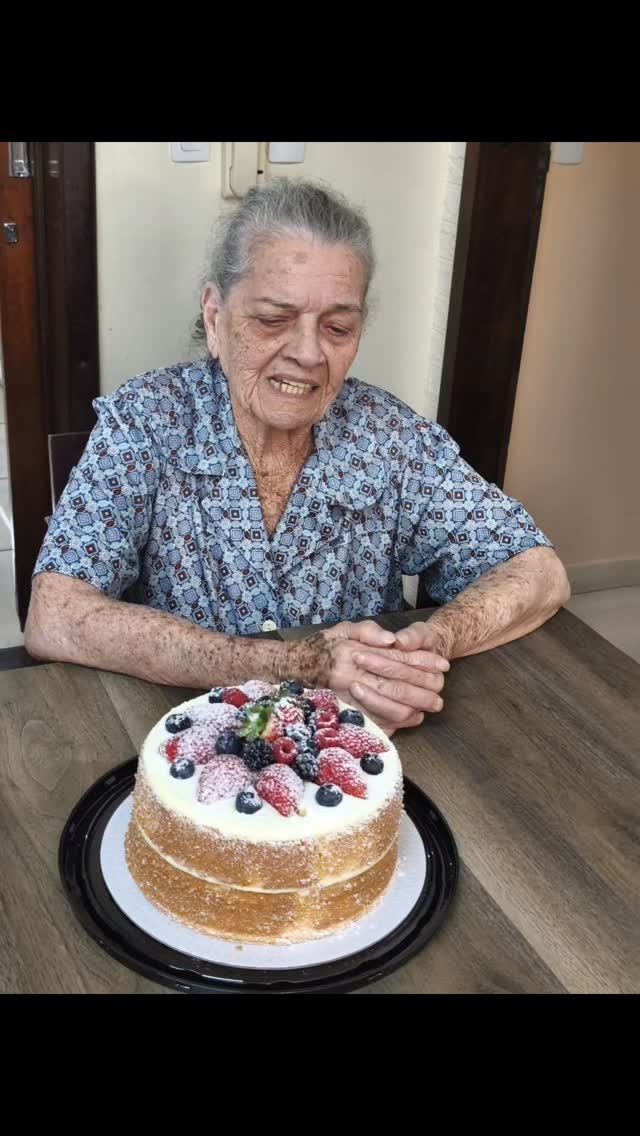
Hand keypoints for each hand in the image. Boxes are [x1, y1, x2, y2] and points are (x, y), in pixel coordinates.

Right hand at [292, 620, 449, 734]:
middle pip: (397, 686)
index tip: (443, 665)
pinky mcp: (346, 713)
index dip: (423, 661)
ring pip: (390, 707)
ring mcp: (348, 698)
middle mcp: (352, 676)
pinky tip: (410, 718)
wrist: (290, 669)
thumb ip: (368, 631)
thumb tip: (393, 640)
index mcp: (354, 653)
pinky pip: (376, 722)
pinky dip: (396, 722)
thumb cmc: (320, 648)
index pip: (397, 658)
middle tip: (441, 693)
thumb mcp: (342, 629)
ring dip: (414, 708)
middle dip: (424, 690)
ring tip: (430, 706)